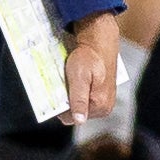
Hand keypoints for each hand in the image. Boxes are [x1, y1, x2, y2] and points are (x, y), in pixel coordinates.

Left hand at [60, 10, 120, 124]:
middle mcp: (105, 106)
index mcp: (100, 105)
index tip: (54, 96)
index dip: (61, 109)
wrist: (99, 40)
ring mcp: (105, 99)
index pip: (73, 118)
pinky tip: (73, 80)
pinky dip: (77, 90)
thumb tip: (80, 120)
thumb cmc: (88, 57)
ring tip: (67, 81)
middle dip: (67, 101)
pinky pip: (85, 96)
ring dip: (71, 95)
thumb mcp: (79, 78)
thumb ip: (79, 99)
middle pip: (77, 112)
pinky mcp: (103, 92)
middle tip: (61, 86)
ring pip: (80, 104)